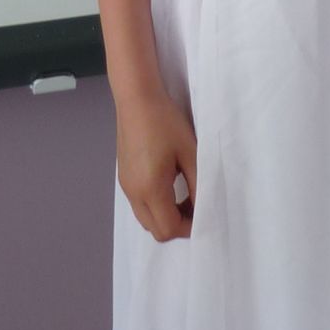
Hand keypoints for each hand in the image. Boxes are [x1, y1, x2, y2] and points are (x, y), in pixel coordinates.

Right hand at [115, 90, 197, 242]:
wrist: (137, 99)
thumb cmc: (166, 123)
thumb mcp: (190, 153)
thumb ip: (199, 184)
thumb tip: (205, 208)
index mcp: (150, 189)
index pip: (169, 229)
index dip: (190, 228)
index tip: (205, 213)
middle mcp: (133, 193)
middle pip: (155, 230)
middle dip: (177, 225)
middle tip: (196, 206)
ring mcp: (125, 186)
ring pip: (146, 218)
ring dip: (166, 215)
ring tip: (185, 194)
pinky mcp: (123, 177)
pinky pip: (140, 204)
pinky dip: (156, 205)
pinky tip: (170, 183)